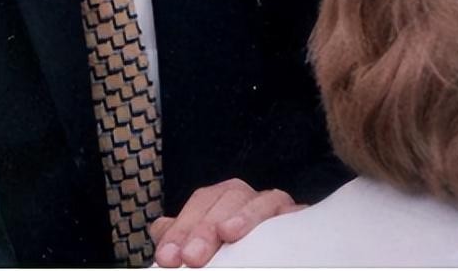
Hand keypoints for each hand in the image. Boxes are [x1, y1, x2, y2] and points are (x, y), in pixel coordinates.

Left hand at [149, 178, 301, 266]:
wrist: (276, 257)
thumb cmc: (232, 251)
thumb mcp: (204, 245)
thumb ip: (182, 237)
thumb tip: (160, 231)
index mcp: (217, 201)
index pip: (197, 205)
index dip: (181, 230)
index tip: (167, 259)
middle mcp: (242, 198)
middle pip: (222, 199)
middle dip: (203, 228)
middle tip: (191, 258)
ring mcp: (271, 204)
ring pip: (256, 200)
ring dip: (241, 216)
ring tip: (226, 234)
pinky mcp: (297, 216)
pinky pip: (291, 211)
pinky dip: (281, 216)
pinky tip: (274, 230)